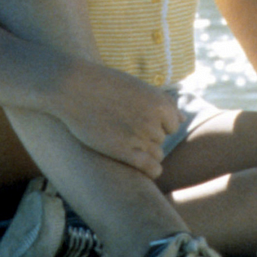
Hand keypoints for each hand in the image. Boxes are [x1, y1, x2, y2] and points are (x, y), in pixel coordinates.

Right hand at [51, 65, 181, 178]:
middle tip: (125, 130)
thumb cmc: (105, 85)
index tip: (140, 122)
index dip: (158, 125)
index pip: (173, 125)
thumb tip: (183, 120)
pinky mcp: (123, 152)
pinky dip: (152, 171)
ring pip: (155, 154)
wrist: (73, 87)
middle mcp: (154, 121)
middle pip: (161, 139)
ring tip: (125, 144)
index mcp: (161, 104)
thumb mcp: (139, 88)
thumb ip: (164, 103)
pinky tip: (148, 171)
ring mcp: (139, 137)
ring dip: (145, 152)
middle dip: (147, 137)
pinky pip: (149, 167)